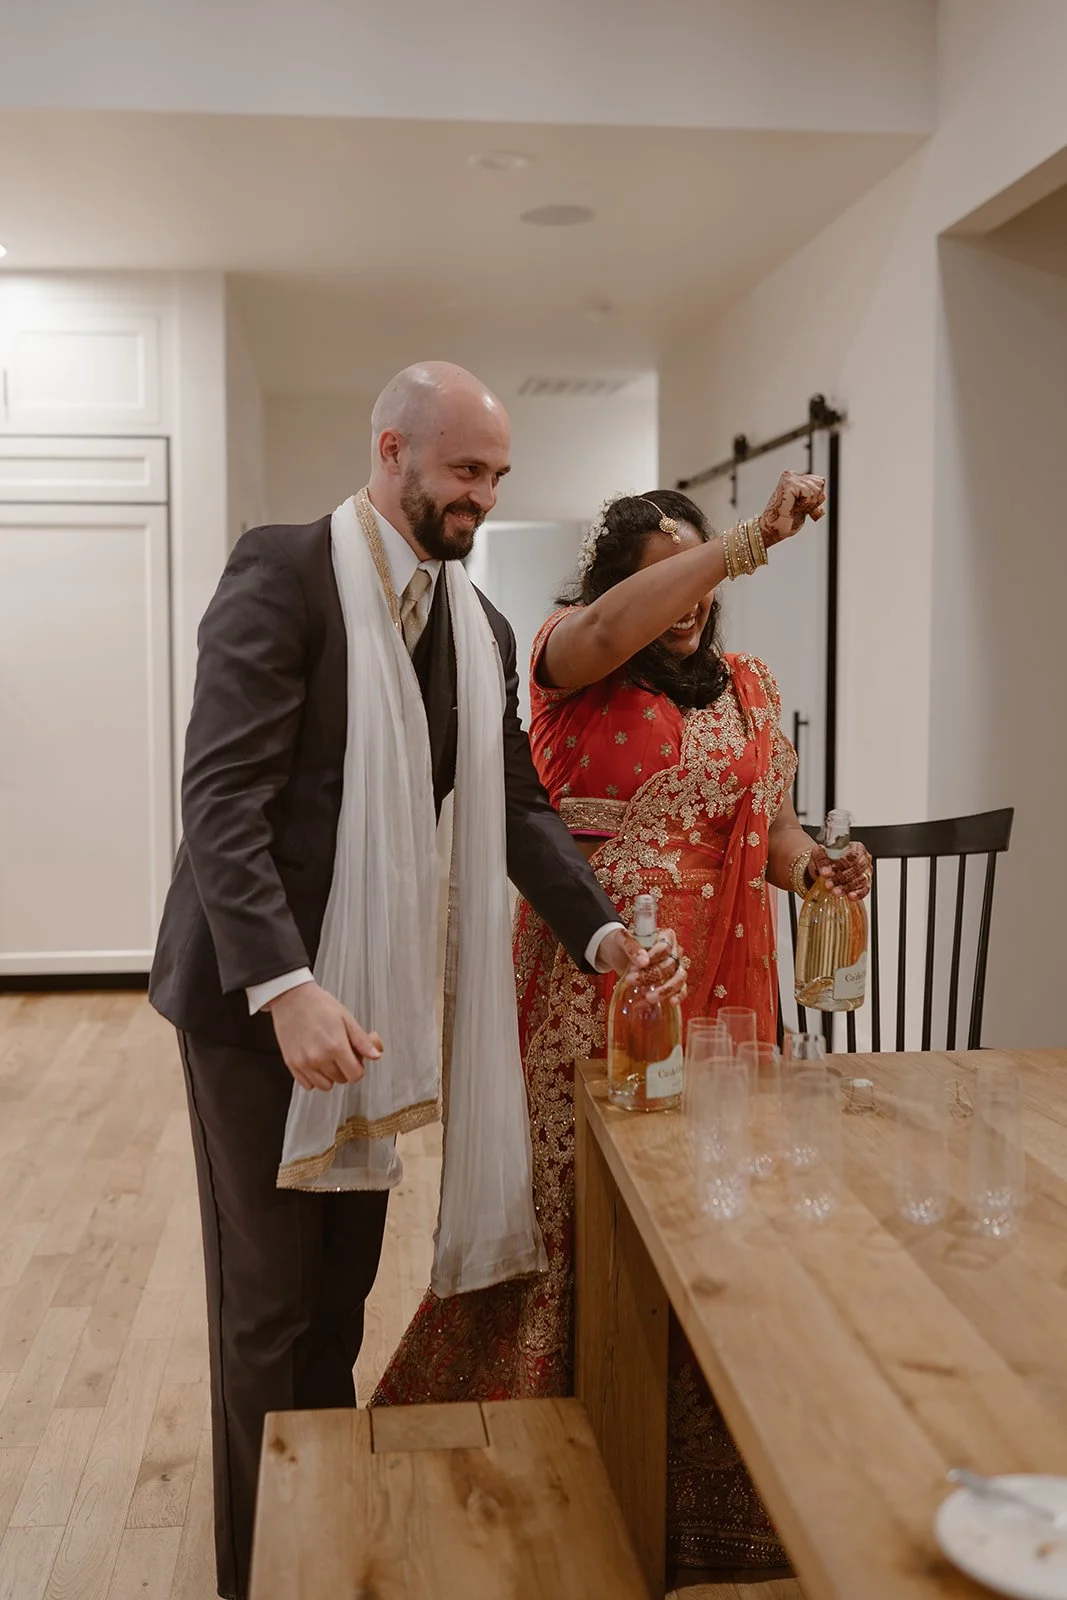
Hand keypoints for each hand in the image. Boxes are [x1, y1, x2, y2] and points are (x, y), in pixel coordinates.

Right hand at [266, 981, 382, 1091]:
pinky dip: (313, 1077)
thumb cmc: (319, 1005)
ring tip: (327, 1058)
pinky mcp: (292, 1064)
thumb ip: (361, 1041)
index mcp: (336, 1046)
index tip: (356, 1060)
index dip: (359, 1068)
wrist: (292, 999)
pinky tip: (315, 1062)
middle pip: (341, 1080)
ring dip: (329, 1076)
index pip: (355, 1075)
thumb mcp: (346, 1018)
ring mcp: (304, 1063)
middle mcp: (319, 1058)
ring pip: (325, 1086)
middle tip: (341, 1053)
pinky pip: (307, 1084)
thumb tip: (375, 1055)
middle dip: (345, 1069)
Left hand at [599, 927, 687, 1003]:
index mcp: (665, 937)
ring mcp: (675, 968)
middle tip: (632, 980)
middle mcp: (674, 952)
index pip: (665, 947)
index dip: (653, 958)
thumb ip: (633, 948)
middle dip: (651, 976)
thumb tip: (643, 961)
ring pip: (678, 979)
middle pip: (670, 965)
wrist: (617, 954)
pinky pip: (680, 990)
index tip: (636, 966)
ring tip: (648, 998)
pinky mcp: (672, 982)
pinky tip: (670, 1002)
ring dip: (664, 990)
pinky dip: (676, 997)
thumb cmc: (623, 944)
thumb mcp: (623, 941)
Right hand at [759, 471, 826, 547]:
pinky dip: (805, 505)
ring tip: (795, 508)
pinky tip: (793, 507)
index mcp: (795, 478)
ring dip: (809, 504)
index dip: (816, 498)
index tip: (803, 507)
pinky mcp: (789, 484)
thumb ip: (815, 499)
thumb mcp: (807, 507)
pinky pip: (810, 494)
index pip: (820, 482)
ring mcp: (789, 478)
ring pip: (817, 489)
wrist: (775, 530)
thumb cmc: (787, 520)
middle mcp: (791, 475)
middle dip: (813, 500)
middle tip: (799, 508)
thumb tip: (823, 496)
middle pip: (820, 483)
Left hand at [810, 842, 871, 900]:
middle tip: (829, 884)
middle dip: (841, 878)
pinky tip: (850, 896)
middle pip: (857, 869)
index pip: (852, 855)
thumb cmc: (826, 859)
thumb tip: (825, 870)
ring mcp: (866, 871)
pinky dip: (858, 894)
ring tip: (835, 891)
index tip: (828, 872)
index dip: (840, 864)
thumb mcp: (820, 854)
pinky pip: (865, 889)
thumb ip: (821, 859)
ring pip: (860, 880)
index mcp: (855, 847)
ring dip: (846, 887)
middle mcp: (863, 859)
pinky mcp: (866, 884)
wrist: (826, 869)